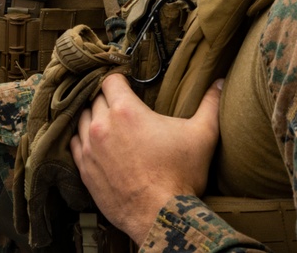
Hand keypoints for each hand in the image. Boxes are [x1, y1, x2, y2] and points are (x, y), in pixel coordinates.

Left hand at [71, 74, 221, 243]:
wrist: (160, 217)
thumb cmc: (180, 175)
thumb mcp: (203, 135)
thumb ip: (210, 104)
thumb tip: (222, 82)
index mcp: (125, 111)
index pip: (110, 80)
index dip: (119, 80)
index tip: (127, 85)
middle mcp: (101, 125)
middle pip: (96, 99)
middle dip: (108, 99)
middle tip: (122, 107)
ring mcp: (89, 148)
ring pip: (82, 119)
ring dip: (93, 118)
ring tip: (108, 124)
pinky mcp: (84, 169)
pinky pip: (74, 144)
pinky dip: (83, 140)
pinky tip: (95, 143)